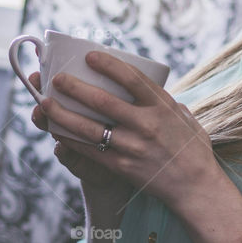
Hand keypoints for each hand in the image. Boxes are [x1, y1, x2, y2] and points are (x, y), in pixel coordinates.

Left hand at [37, 51, 225, 212]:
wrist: (196, 187)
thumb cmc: (191, 148)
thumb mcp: (184, 116)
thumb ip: (164, 100)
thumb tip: (145, 86)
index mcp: (161, 106)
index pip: (131, 78)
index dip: (108, 64)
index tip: (89, 56)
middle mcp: (145, 124)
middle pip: (102, 101)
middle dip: (75, 87)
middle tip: (58, 78)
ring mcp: (132, 146)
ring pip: (89, 127)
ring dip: (63, 113)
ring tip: (45, 102)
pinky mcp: (122, 166)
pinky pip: (90, 150)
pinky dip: (70, 139)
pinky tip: (57, 131)